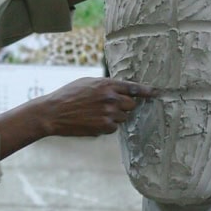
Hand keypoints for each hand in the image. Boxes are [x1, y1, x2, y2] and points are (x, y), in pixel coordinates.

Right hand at [37, 77, 154, 136]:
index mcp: (107, 84)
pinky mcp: (104, 127)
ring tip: (97, 114)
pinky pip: (114, 128)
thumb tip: (119, 88)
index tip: (156, 93)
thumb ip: (105, 85)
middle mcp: (110, 98)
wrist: (54, 112)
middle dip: (125, 106)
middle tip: (111, 106)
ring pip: (123, 117)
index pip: (133, 87)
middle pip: (132, 105)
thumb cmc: (68, 95)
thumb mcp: (87, 82)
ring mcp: (108, 113)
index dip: (147, 91)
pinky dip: (107, 126)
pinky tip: (93, 121)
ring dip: (115, 117)